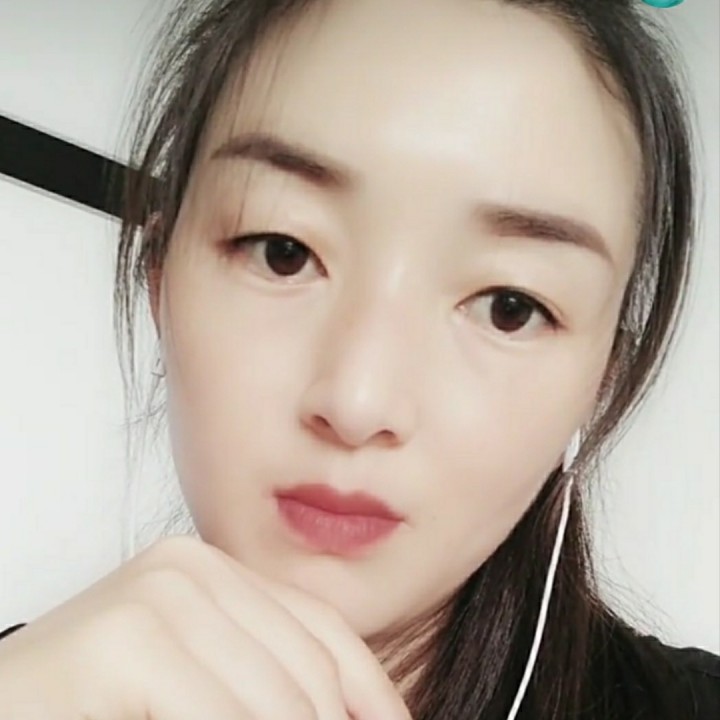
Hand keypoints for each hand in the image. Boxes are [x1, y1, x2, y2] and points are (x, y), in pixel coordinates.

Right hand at [0, 536, 410, 719]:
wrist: (3, 708)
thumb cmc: (101, 706)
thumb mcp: (202, 683)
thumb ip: (264, 682)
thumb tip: (353, 712)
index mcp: (213, 570)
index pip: (323, 629)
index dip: (373, 690)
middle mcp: (189, 567)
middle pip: (308, 668)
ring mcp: (157, 595)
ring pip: (277, 701)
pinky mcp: (123, 640)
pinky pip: (220, 716)